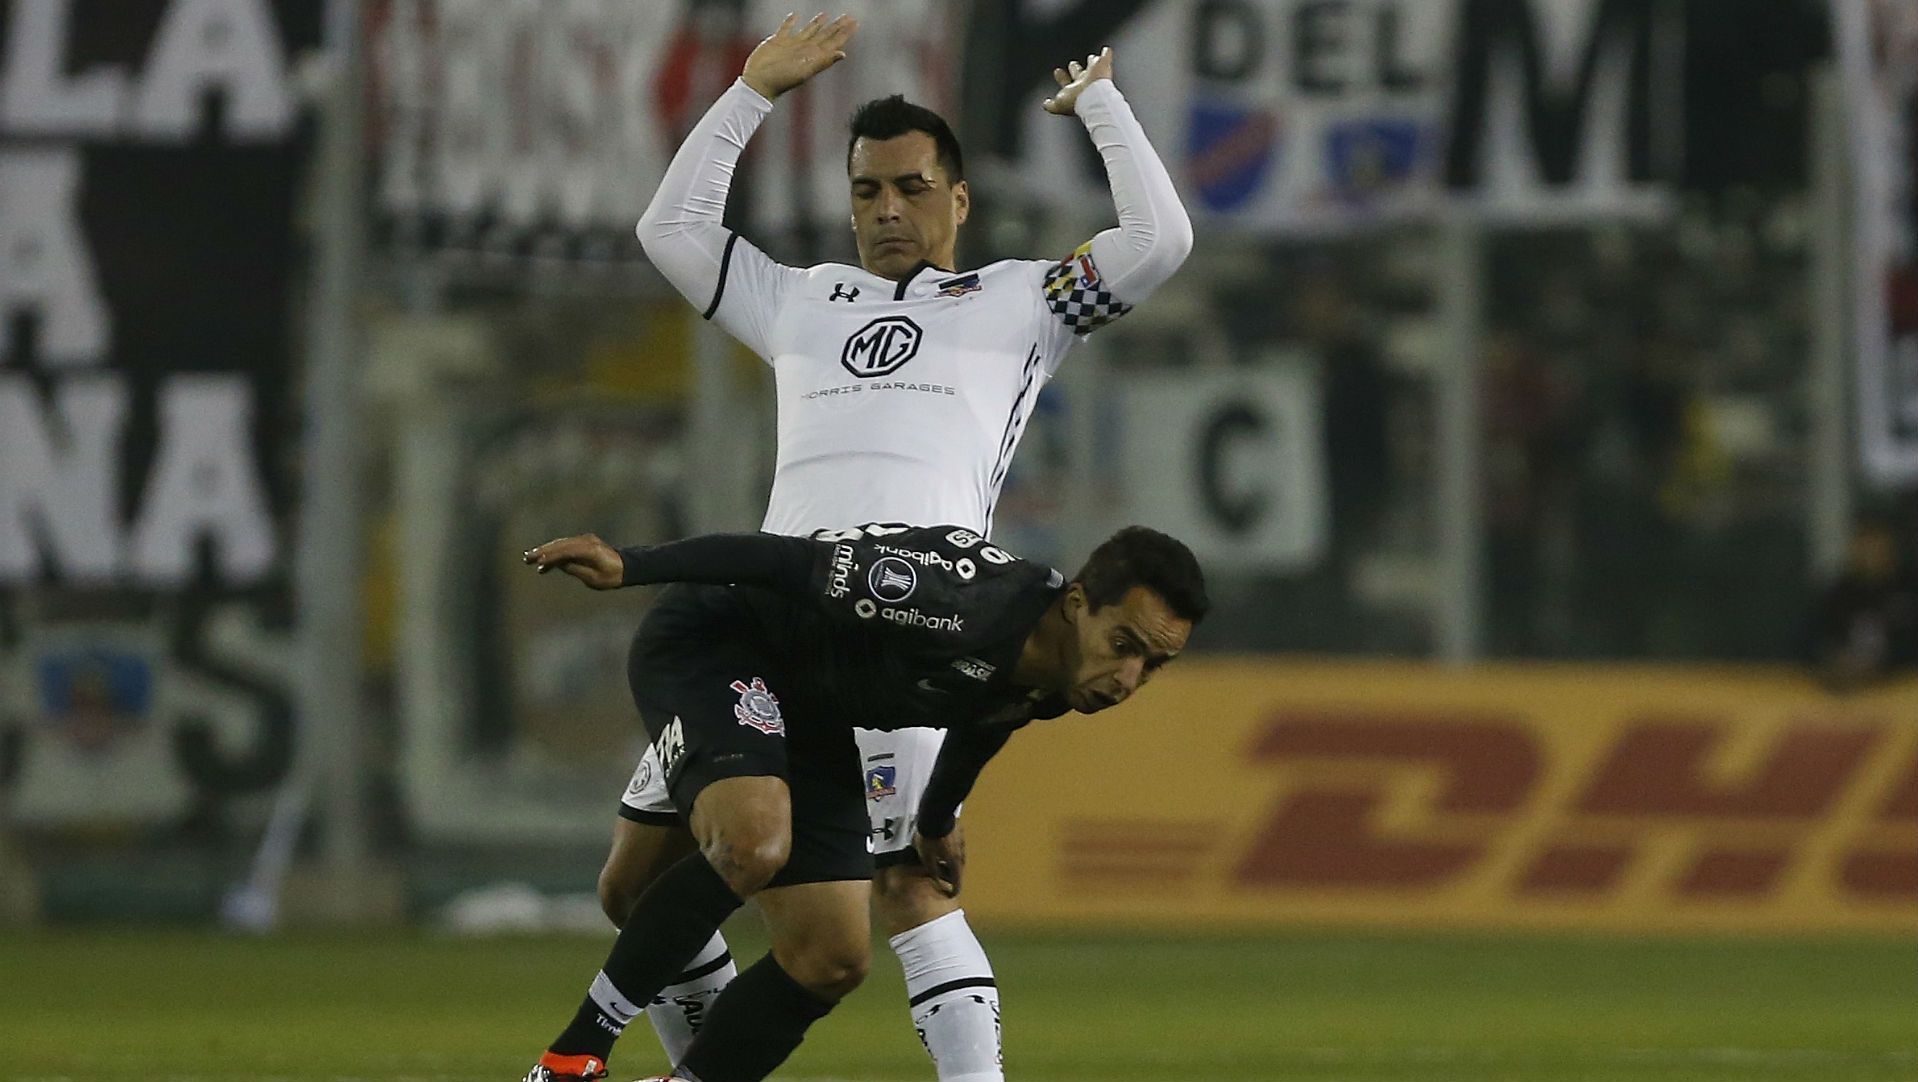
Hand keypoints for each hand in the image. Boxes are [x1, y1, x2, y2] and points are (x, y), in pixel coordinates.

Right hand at [522, 533, 624, 590]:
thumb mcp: (593, 578)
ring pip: (561, 543)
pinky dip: (555, 551)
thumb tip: (559, 564)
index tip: (539, 564)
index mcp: (590, 550)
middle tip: (526, 558)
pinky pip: (566, 545)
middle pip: (561, 545)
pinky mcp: (585, 542)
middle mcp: (587, 541)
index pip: (566, 552)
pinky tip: (544, 559)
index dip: (551, 557)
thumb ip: (576, 569)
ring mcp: (586, 540)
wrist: (627, 567)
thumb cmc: (612, 576)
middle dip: (542, 551)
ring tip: (530, 558)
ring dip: (546, 550)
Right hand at [742, 12, 857, 100]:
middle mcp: (805, 49)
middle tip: (848, 18)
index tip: (855, 24)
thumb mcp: (806, 70)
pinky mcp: (778, 41)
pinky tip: (794, 16)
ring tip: (825, 15)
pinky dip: (790, 22)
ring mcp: (792, 45)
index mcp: (814, 56)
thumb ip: (824, 61)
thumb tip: (843, 53)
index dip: (845, 33)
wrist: (759, 82)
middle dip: (837, 26)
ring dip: (817, 23)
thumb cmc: (782, 79)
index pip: (834, 42)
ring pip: (808, 30)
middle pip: (825, 35)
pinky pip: (786, 28)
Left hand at [913, 823, 966, 896]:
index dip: (955, 890)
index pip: (957, 881)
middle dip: (953, 875)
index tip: (953, 895)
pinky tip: (944, 847)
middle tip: (946, 879)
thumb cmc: (929, 839)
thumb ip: (933, 870)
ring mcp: (961, 842)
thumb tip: (937, 880)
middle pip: (959, 869)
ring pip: (958, 856)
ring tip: (944, 863)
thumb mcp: (927, 858)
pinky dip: (951, 850)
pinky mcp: (959, 832)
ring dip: (952, 862)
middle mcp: (961, 853)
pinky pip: (956, 845)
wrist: (935, 815)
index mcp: (954, 862)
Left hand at [1043, 47, 1114, 115]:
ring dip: (1092, 62)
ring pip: (1092, 66)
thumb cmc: (1077, 101)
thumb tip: (1045, 104)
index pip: (1067, 83)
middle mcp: (1085, 83)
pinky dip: (1106, 54)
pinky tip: (1106, 50)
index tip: (1057, 72)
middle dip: (1075, 69)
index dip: (1062, 78)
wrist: (1094, 98)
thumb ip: (1051, 105)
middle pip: (1079, 73)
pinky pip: (1105, 57)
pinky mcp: (1103, 66)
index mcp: (1074, 90)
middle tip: (1072, 64)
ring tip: (1092, 58)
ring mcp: (1095, 75)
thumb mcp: (1058, 105)